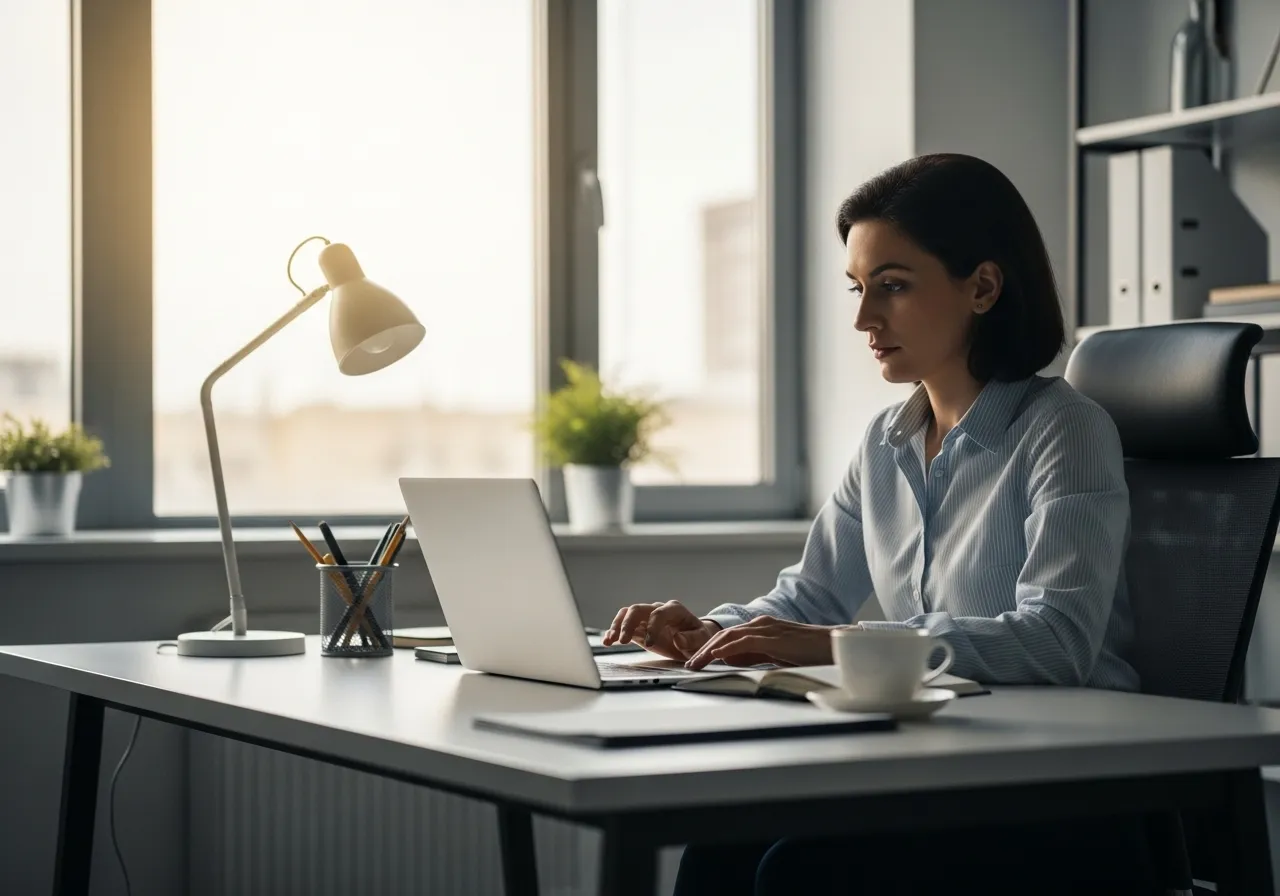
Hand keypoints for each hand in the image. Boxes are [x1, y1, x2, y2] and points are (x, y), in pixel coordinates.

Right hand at [602, 600, 720, 661]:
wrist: (695, 640)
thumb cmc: (699, 638)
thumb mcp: (701, 640)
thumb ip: (692, 639)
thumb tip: (678, 638)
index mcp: (674, 610)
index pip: (659, 613)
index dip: (652, 627)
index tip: (650, 644)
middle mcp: (657, 610)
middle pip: (637, 610)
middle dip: (628, 624)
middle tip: (623, 640)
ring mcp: (647, 618)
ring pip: (627, 615)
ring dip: (617, 626)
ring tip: (609, 640)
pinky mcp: (640, 629)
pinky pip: (624, 626)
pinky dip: (615, 632)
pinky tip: (608, 641)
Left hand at [684, 616, 835, 669]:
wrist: (835, 646)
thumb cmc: (809, 653)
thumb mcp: (775, 655)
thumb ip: (754, 655)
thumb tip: (731, 661)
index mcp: (760, 628)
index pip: (727, 637)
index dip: (708, 649)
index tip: (695, 662)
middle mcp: (760, 624)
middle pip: (723, 635)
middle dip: (702, 650)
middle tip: (688, 665)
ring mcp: (766, 628)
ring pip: (729, 637)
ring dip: (708, 651)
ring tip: (694, 663)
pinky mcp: (773, 637)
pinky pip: (744, 641)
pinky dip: (727, 649)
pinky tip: (715, 657)